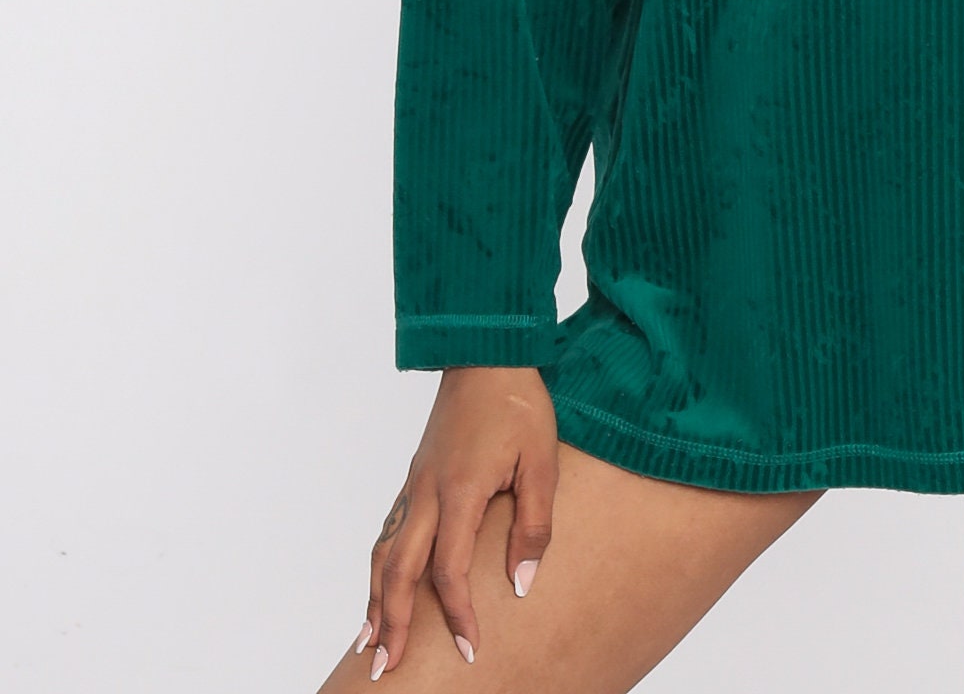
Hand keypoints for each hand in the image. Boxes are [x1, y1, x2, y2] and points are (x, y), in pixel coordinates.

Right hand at [355, 365, 555, 677]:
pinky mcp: (416, 476)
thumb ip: (532, 524)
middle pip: (400, 572)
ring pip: (385, 554)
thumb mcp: (542, 461)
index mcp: (459, 491)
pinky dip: (379, 567)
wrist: (488, 353)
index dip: (458, 615)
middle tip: (387, 670)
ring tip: (370, 645)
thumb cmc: (520, 403)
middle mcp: (427, 492)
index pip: (449, 570)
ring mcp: (416, 484)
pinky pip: (388, 531)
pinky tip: (379, 587)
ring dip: (375, 601)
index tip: (470, 650)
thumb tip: (521, 585)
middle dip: (394, 625)